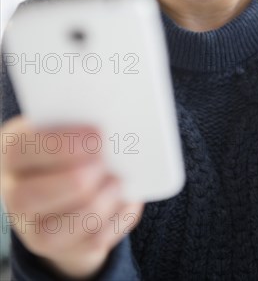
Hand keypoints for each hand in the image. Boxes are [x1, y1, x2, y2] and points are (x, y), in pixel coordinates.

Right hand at [0, 116, 144, 278]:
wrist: (64, 186)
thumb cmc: (68, 145)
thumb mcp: (66, 128)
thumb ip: (81, 124)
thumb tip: (118, 125)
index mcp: (13, 154)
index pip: (20, 149)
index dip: (58, 144)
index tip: (96, 135)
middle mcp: (14, 194)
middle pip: (31, 196)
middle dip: (74, 180)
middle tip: (105, 162)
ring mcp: (34, 228)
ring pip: (59, 229)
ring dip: (97, 204)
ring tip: (118, 182)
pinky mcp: (61, 248)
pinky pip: (90, 242)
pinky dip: (115, 220)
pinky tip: (127, 200)